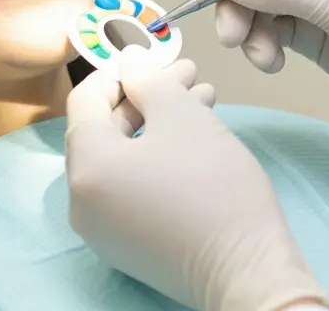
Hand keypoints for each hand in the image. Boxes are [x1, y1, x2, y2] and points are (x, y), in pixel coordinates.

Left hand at [66, 47, 327, 310]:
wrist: (247, 272)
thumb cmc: (215, 188)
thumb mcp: (182, 117)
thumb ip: (148, 80)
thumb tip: (127, 62)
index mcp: (86, 166)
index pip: (85, 100)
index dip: (118, 70)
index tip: (153, 57)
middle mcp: (81, 201)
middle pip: (104, 129)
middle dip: (147, 96)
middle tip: (188, 74)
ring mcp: (102, 228)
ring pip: (121, 157)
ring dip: (157, 123)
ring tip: (202, 99)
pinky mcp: (126, 244)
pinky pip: (129, 187)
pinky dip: (154, 158)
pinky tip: (194, 138)